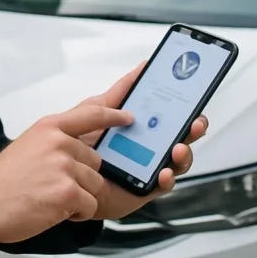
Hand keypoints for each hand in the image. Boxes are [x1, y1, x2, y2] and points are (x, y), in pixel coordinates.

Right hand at [0, 103, 132, 243]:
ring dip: (79, 197)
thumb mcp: (30, 144)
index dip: (114, 114)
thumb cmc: (4, 181)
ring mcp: (64, 166)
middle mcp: (59, 142)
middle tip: (55, 186)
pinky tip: (53, 210)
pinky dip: (76, 213)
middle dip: (83, 177)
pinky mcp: (67, 192)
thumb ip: (55, 140)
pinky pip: (90, 205)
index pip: (91, 114)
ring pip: (95, 184)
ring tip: (50, 199)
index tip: (128, 116)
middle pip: (96, 160)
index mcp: (50, 127)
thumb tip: (80, 148)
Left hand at [76, 62, 209, 220]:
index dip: (183, 103)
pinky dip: (167, 178)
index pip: (167, 111)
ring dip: (184, 152)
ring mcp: (148, 166)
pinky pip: (163, 184)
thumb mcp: (92, 111)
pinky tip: (163, 172)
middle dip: (193, 126)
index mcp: (138, 124)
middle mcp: (147, 144)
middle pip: (180, 134)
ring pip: (177, 159)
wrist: (61, 177)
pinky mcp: (144, 188)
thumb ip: (117, 94)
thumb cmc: (75, 144)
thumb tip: (141, 69)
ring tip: (178, 148)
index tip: (192, 92)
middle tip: (195, 122)